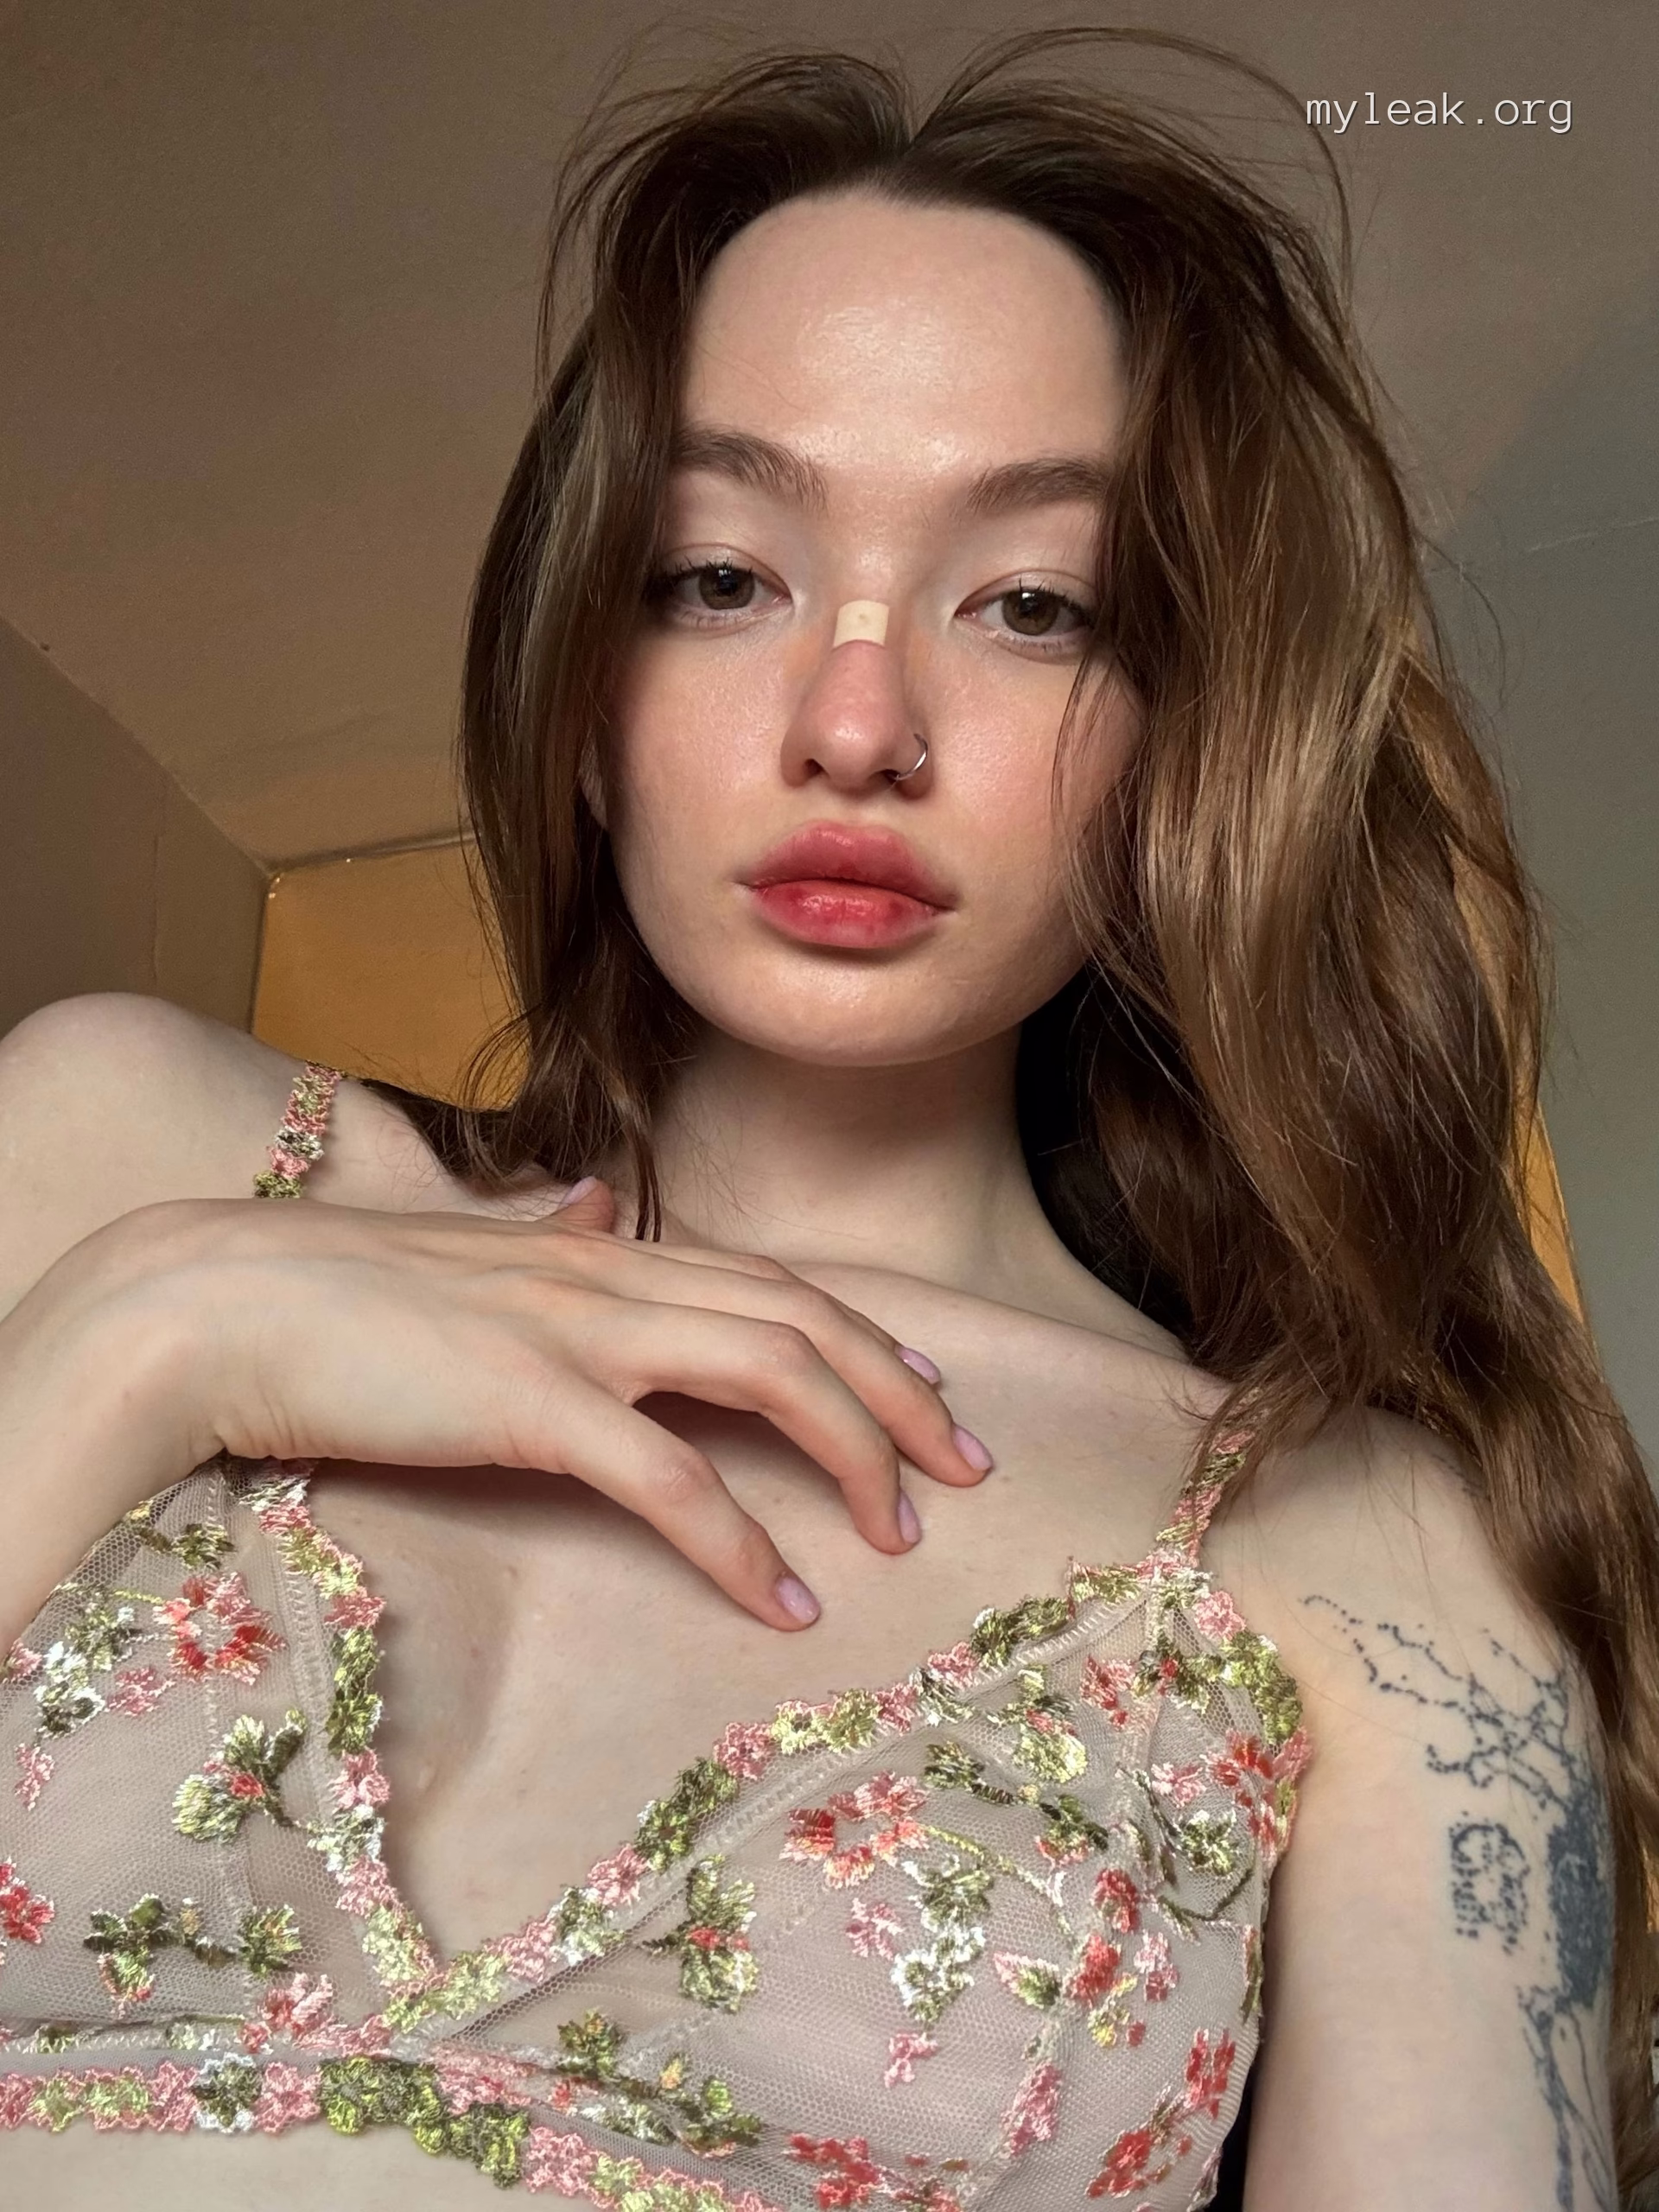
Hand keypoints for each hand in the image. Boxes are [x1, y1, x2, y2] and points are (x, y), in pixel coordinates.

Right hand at [18, 1180, 988, 1633]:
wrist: (219, 1299)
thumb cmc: (333, 1290)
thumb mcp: (459, 1253)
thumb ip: (534, 1234)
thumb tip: (587, 1206)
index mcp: (599, 1253)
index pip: (770, 1281)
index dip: (862, 1337)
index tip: (924, 1396)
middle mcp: (608, 1276)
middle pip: (799, 1320)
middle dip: (899, 1394)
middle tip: (966, 1472)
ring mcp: (572, 1332)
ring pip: (764, 1372)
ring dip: (849, 1455)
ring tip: (898, 1536)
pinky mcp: (526, 1402)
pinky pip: (664, 1477)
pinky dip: (736, 1541)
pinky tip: (780, 1602)